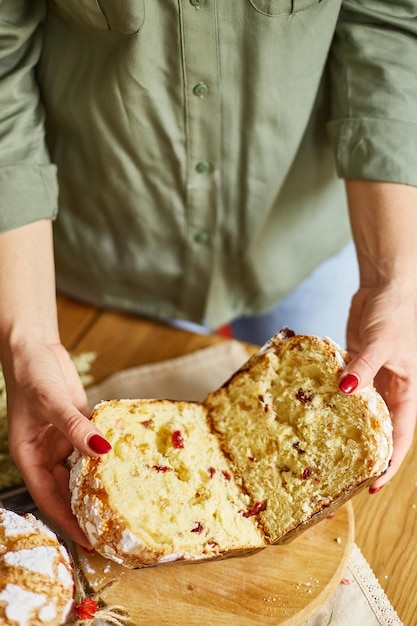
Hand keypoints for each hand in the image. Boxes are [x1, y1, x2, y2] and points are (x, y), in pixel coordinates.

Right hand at [3, 340, 110, 547]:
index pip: (49, 499)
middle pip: (68, 490)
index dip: (68, 521)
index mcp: (30, 457)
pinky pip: (95, 445)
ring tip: (126, 502)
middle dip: (87, 509)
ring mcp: (64, 441)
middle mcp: (47, 454)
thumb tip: (101, 450)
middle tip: (114, 528)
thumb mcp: (51, 402)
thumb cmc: (31, 374)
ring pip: (83, 469)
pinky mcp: (79, 427)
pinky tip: (128, 463)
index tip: (89, 541)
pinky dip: (108, 454)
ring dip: (101, 483)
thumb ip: (75, 427)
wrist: (35, 347)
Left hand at [339, 284, 416, 489]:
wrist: (384, 287)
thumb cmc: (396, 313)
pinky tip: (311, 409)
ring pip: (358, 411)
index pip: (400, 437)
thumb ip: (364, 367)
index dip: (389, 463)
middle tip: (339, 474)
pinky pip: (342, 387)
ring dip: (343, 426)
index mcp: (406, 392)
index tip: (372, 484)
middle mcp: (389, 390)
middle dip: (363, 453)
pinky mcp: (353, 366)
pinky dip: (330, 398)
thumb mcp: (382, 343)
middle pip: (378, 430)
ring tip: (320, 448)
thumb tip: (347, 389)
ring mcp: (370, 378)